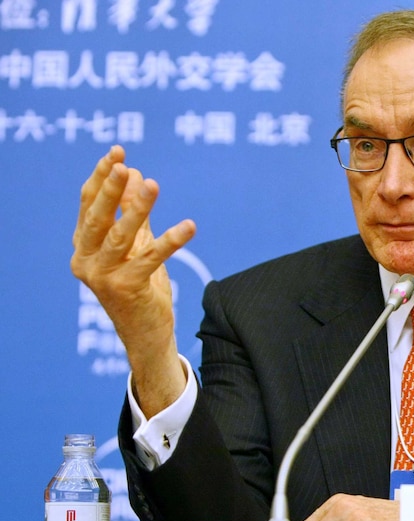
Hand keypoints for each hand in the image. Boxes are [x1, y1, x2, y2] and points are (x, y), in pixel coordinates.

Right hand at [70, 145, 195, 416]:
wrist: (146, 332)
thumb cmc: (140, 286)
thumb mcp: (136, 245)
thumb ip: (134, 213)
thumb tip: (135, 173)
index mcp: (83, 246)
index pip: (88, 205)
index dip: (102, 178)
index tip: (117, 153)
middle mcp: (85, 261)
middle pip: (97, 217)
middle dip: (111, 188)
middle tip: (124, 164)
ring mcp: (101, 277)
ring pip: (120, 236)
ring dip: (138, 208)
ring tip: (153, 185)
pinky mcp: (125, 289)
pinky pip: (150, 258)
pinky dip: (171, 241)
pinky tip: (189, 226)